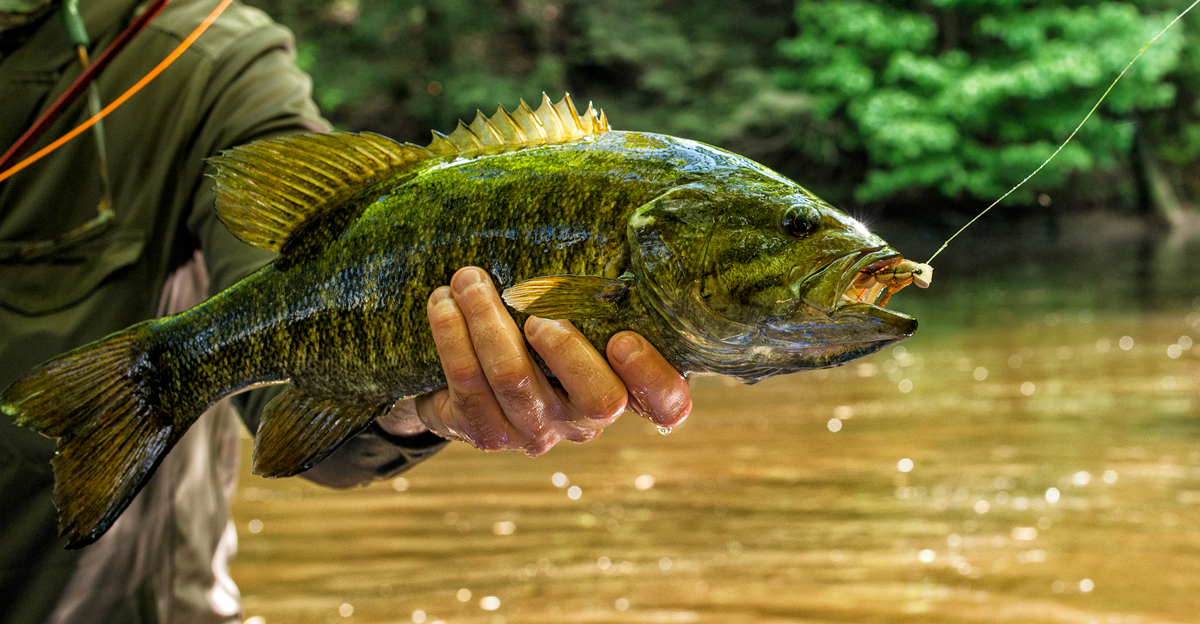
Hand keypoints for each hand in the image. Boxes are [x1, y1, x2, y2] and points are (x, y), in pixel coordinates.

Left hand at [382, 266, 689, 455]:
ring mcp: (536, 431)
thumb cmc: (536, 325)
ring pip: (515, 381)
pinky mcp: (486, 432)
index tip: (624, 339)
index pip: (666, 404)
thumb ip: (596, 283)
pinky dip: (452, 335)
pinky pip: (467, 383)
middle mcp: (586, 418)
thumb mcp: (574, 308)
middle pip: (599, 401)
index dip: (653, 378)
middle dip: (567, 352)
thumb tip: (612, 207)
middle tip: (538, 317)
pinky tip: (442, 303)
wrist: (463, 380)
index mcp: (624, 387)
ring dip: (487, 320)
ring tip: (468, 279)